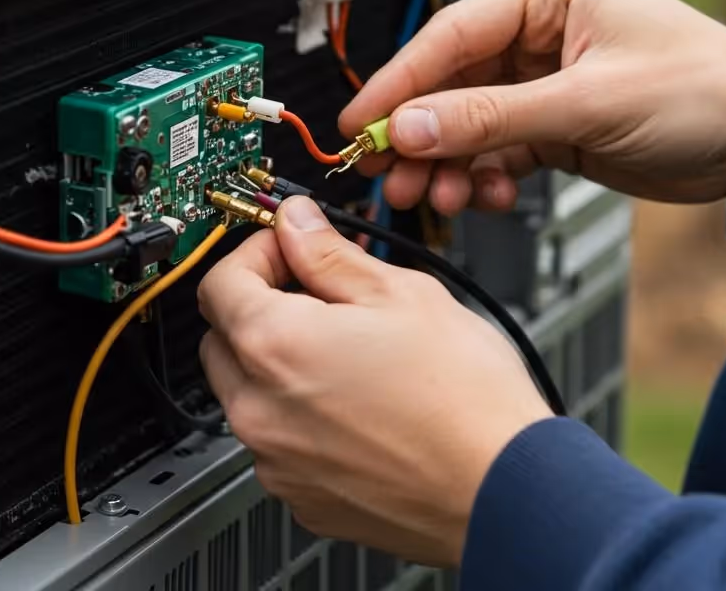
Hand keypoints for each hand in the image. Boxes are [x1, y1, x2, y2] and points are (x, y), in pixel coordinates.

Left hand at [197, 197, 550, 565]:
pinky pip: (280, 444)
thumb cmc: (466, 400)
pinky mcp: (303, 499)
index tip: (290, 247)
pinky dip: (302, 420)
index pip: (220, 282)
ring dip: (280, 366)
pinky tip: (359, 407)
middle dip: (260, 307)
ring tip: (351, 355)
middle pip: (222, 340)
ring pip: (250, 396)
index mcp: (275, 347)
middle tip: (319, 294)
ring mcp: (277, 463)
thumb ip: (330, 255)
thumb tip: (298, 225)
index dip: (257, 251)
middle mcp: (260, 412)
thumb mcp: (403, 294)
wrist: (504, 490)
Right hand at [340, 0, 725, 214]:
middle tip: (390, 175)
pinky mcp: (556, 123)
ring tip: (438, 197)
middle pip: (452, 82)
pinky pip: (498, 148)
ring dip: (450, 163)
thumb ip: (492, 118)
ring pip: (470, 122)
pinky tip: (485, 197)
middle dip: (422, 134)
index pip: (453, 34)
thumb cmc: (707, 91)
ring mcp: (547, 79)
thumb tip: (413, 126)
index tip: (362, 124)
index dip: (401, 83)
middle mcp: (544, 30)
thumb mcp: (589, 103)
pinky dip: (484, 175)